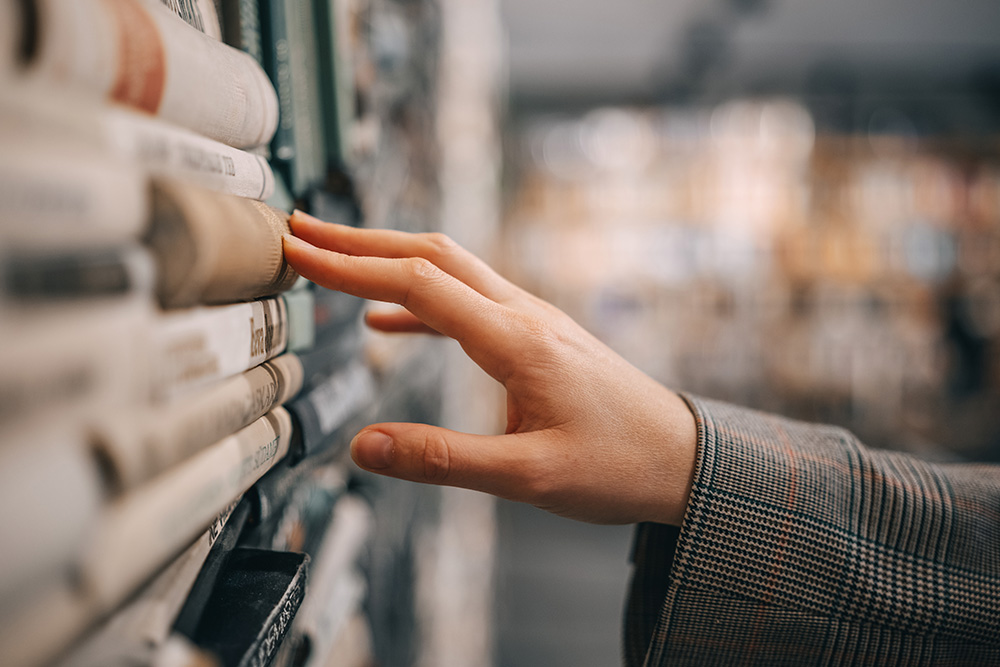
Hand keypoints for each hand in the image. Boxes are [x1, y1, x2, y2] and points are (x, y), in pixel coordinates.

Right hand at [282, 212, 696, 524]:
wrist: (683, 457)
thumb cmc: (620, 465)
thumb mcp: (529, 476)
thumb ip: (444, 460)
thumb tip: (366, 447)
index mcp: (517, 340)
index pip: (417, 285)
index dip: (351, 267)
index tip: (299, 253)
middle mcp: (524, 315)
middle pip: (430, 255)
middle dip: (360, 241)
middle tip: (302, 231)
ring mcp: (531, 319)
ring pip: (449, 269)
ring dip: (388, 260)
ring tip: (333, 261)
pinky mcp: (535, 336)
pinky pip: (465, 302)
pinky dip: (418, 302)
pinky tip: (388, 322)